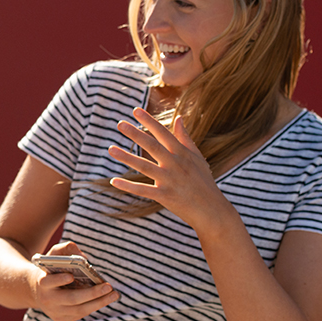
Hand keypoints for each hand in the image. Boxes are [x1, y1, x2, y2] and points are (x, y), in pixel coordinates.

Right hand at [30, 241, 117, 320]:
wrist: (37, 291)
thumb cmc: (51, 270)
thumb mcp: (53, 256)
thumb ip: (65, 249)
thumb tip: (83, 257)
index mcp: (43, 282)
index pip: (49, 282)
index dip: (60, 280)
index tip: (71, 276)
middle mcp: (47, 299)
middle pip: (72, 299)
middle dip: (92, 294)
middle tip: (109, 287)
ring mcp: (54, 312)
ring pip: (79, 310)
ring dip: (99, 302)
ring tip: (114, 295)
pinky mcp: (61, 319)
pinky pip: (81, 314)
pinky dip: (94, 306)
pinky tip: (105, 299)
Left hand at [107, 109, 230, 230]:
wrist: (211, 210)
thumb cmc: (203, 181)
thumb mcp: (197, 157)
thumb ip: (185, 138)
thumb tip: (179, 118)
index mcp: (182, 153)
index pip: (163, 133)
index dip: (149, 121)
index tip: (136, 110)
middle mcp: (175, 164)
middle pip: (152, 146)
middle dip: (135, 134)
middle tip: (119, 123)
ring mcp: (170, 180)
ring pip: (144, 167)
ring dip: (126, 157)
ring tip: (110, 149)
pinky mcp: (165, 196)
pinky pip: (143, 190)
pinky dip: (128, 186)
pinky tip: (114, 181)